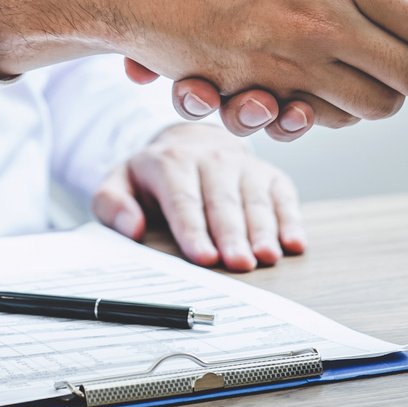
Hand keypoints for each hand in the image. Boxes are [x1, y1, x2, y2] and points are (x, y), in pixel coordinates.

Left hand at [90, 123, 303, 269]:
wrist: (192, 142)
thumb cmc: (155, 176)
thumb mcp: (120, 182)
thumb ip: (113, 204)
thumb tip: (133, 228)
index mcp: (171, 161)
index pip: (184, 201)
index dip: (194, 231)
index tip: (204, 258)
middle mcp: (211, 158)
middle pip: (223, 202)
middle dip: (232, 234)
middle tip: (239, 264)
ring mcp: (244, 164)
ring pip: (255, 200)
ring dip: (263, 230)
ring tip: (267, 257)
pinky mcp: (270, 173)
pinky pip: (284, 196)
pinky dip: (291, 219)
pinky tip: (294, 243)